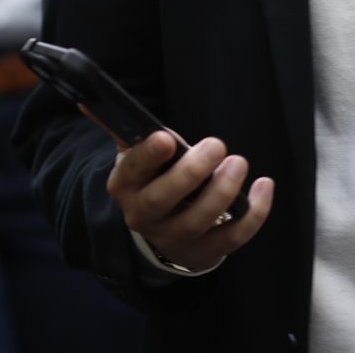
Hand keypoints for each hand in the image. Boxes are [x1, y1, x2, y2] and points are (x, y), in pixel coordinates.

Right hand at [108, 132, 273, 272]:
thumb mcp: (135, 160)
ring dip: (222, 192)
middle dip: (191, 172)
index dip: (148, 155)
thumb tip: (90, 101)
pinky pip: (231, 237)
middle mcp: (141, 215)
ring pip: (196, 220)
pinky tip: (263, 186)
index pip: (131, 170)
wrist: (163, 230)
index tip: (168, 137)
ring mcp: (171, 237)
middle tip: (217, 145)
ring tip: (239, 163)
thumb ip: (125, 132)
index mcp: (123, 186)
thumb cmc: (153, 182)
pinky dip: (253, 214)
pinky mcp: (203, 252)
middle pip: (162, 199)